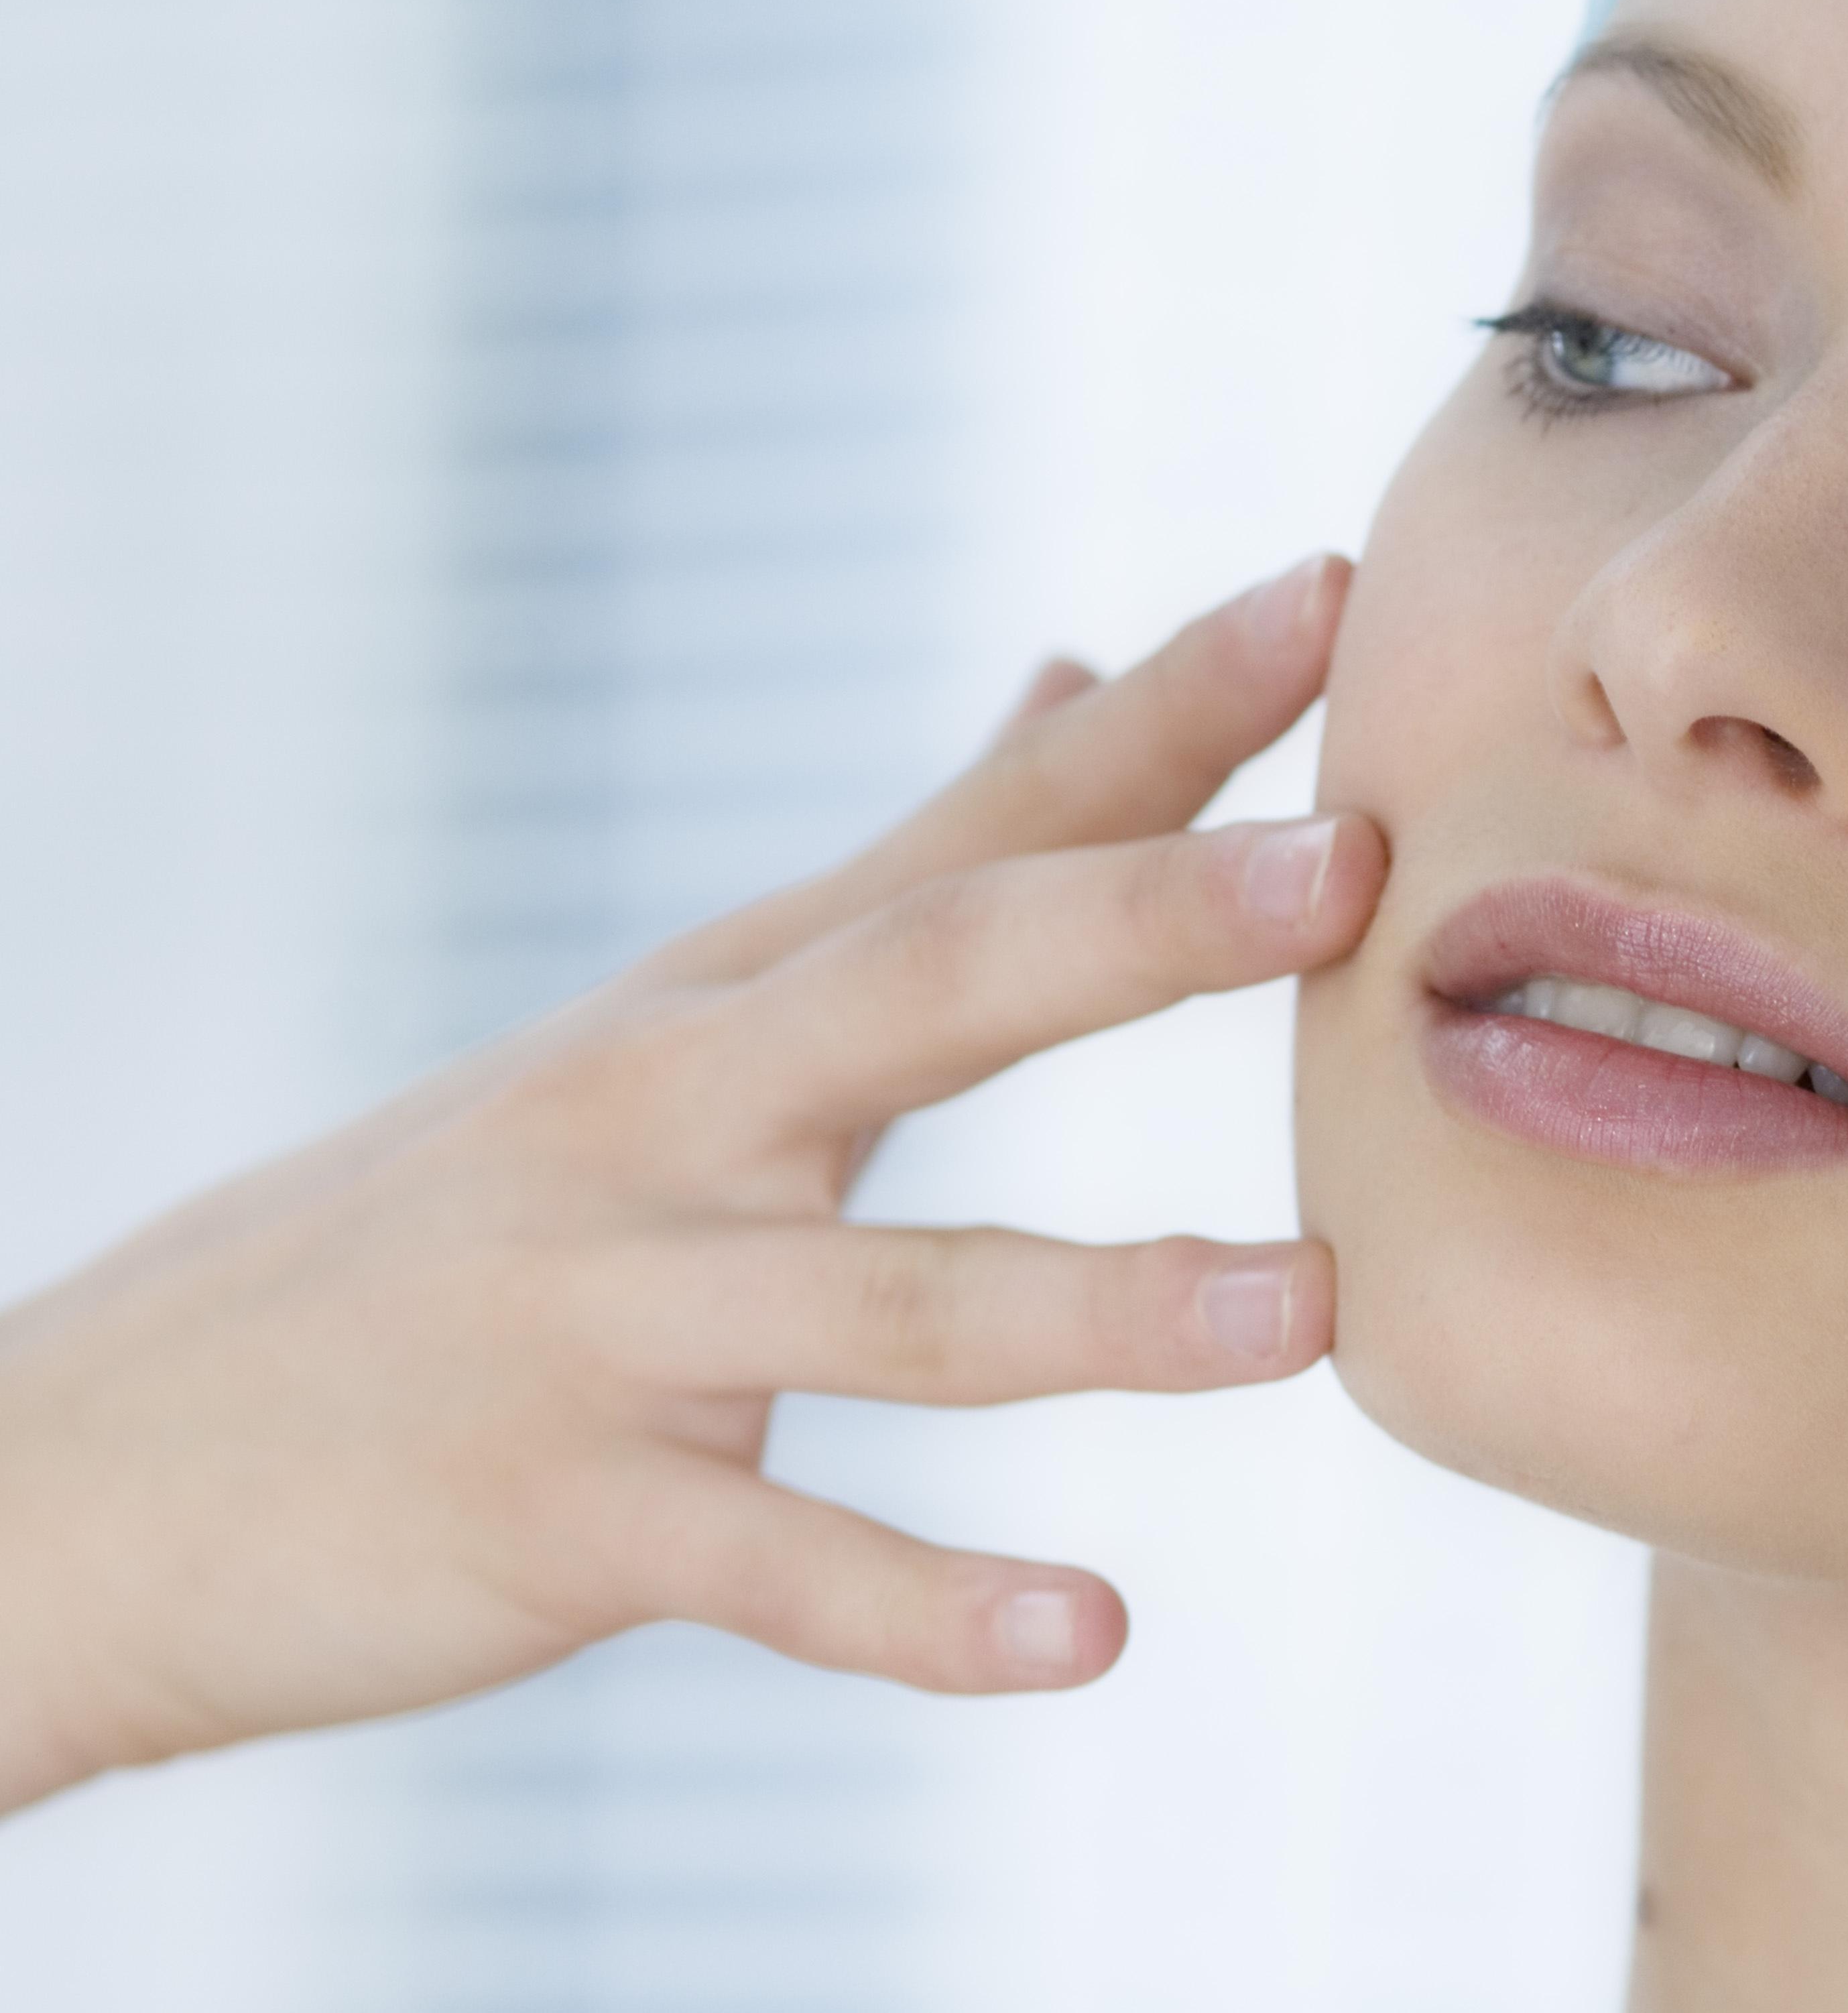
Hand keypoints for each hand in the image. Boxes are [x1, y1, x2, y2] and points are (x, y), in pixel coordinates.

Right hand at [0, 557, 1385, 1814]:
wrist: (91, 1464)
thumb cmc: (454, 1226)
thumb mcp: (678, 1018)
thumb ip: (910, 867)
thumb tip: (1073, 670)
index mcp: (732, 1000)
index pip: (981, 824)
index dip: (1161, 710)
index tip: (1338, 585)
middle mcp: (678, 1119)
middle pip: (937, 987)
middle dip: (1145, 916)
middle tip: (1349, 863)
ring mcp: (614, 1314)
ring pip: (898, 1299)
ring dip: (1112, 1306)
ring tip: (1315, 1306)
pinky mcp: (563, 1514)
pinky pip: (780, 1563)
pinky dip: (933, 1607)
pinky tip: (1091, 1635)